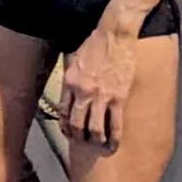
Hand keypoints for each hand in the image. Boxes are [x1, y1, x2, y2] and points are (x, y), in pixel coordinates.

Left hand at [61, 24, 138, 149]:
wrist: (114, 36)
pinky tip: (113, 145)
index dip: (65, 126)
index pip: (63, 111)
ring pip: (94, 128)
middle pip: (76, 123)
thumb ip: (71, 77)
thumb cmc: (94, 44)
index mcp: (69, 81)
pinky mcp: (118, 97)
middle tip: (83, 142)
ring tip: (98, 145)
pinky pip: (115, 124)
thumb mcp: (74, 59)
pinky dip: (114, 138)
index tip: (68, 133)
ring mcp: (101, 96)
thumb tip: (70, 92)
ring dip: (95, 140)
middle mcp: (82, 91)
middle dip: (78, 137)